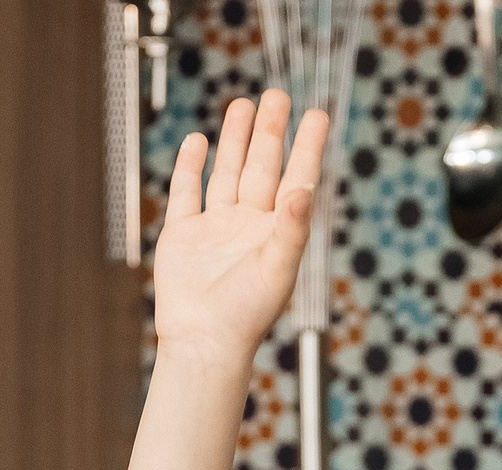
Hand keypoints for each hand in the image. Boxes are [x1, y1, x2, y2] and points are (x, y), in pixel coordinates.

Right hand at [153, 90, 330, 364]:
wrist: (202, 344)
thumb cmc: (246, 317)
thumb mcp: (277, 269)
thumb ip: (292, 228)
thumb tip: (303, 190)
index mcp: (277, 232)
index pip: (297, 178)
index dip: (307, 147)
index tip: (318, 114)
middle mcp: (249, 225)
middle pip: (262, 167)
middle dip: (270, 131)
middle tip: (278, 95)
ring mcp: (215, 228)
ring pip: (227, 172)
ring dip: (235, 140)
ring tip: (243, 105)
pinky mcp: (183, 236)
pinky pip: (187, 193)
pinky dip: (190, 167)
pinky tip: (198, 142)